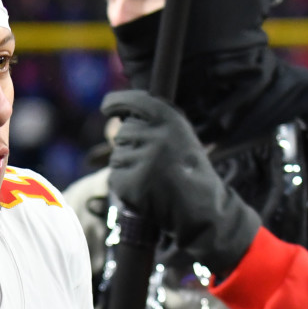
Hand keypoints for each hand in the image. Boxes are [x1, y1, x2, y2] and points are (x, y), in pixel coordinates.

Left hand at [104, 89, 260, 275]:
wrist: (200, 207)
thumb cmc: (190, 170)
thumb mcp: (180, 136)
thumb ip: (152, 125)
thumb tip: (113, 124)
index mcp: (169, 119)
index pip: (133, 102)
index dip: (115, 103)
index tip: (107, 107)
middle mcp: (154, 136)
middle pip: (123, 133)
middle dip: (132, 146)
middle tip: (155, 162)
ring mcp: (141, 160)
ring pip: (117, 156)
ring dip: (129, 166)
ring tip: (154, 177)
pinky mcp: (130, 182)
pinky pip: (116, 177)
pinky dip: (126, 184)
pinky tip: (146, 189)